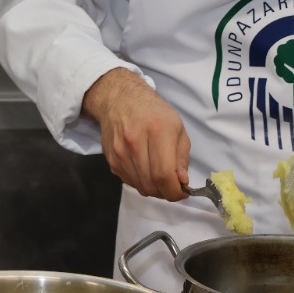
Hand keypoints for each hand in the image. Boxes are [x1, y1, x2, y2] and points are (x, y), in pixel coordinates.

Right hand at [82, 67, 190, 200]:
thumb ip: (182, 156)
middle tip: (173, 186)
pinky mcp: (110, 159)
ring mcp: (119, 152)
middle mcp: (134, 142)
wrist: (120, 99)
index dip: (175, 191)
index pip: (163, 174)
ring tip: (160, 178)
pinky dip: (141, 182)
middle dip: (166, 192)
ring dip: (153, 189)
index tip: (183, 192)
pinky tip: (146, 170)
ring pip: (139, 186)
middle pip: (150, 184)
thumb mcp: (177, 127)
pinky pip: (129, 181)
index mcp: (157, 131)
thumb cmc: (154, 112)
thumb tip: (181, 181)